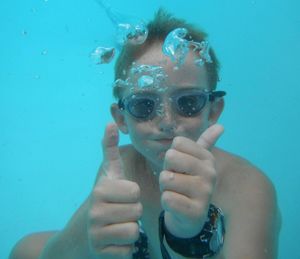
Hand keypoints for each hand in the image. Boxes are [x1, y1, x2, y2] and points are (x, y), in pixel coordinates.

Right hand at [87, 123, 141, 257]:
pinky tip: (115, 239)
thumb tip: (110, 122)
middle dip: (133, 212)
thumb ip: (110, 148)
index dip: (133, 194)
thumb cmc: (105, 197)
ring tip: (118, 224)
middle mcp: (95, 212)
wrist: (87, 229)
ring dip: (130, 228)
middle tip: (121, 211)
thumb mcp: (108, 172)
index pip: (135, 192)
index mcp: (100, 190)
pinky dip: (125, 246)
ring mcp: (96, 234)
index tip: (122, 195)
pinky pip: (128, 249)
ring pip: (134, 230)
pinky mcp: (101, 253)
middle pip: (136, 211)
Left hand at [159, 124, 223, 237]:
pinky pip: (167, 198)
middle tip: (175, 180)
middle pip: (171, 156)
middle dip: (166, 170)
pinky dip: (166, 202)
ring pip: (167, 178)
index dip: (172, 155)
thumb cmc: (186, 183)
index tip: (179, 166)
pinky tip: (176, 205)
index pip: (177, 143)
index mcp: (207, 158)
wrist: (189, 216)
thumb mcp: (194, 162)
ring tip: (176, 193)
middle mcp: (210, 173)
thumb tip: (221, 126)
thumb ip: (205, 143)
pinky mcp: (196, 211)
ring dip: (165, 187)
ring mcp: (205, 193)